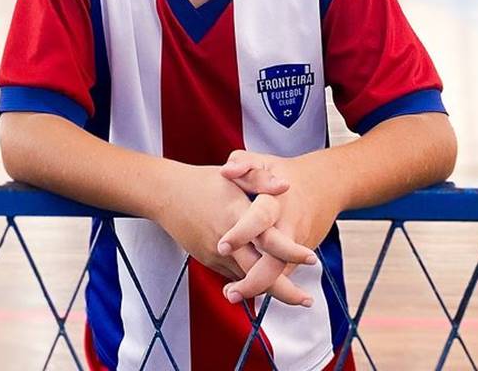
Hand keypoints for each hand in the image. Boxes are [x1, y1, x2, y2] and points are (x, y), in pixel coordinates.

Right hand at [151, 161, 314, 306]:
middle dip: (284, 290)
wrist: (165, 194)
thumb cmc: (203, 182)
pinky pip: (233, 274)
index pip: (268, 239)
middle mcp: (227, 240)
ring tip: (295, 295)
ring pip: (245, 279)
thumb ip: (261, 180)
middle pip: (258, 273)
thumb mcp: (233, 176)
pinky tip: (264, 283)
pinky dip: (249, 280)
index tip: (312, 259)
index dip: (291, 252)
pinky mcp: (208, 260)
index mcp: (238, 215)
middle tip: (307, 300)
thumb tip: (287, 186)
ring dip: (268, 288)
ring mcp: (215, 253)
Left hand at [216, 149, 344, 303]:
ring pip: (281, 272)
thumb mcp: (263, 161)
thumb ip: (243, 164)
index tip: (222, 246)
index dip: (243, 233)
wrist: (326, 185)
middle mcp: (288, 225)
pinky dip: (268, 284)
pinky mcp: (300, 254)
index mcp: (276, 200)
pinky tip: (245, 290)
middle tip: (230, 292)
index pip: (260, 219)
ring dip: (260, 288)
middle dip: (255, 279)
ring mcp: (297, 242)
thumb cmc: (285, 172)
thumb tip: (225, 172)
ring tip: (231, 295)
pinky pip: (283, 273)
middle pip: (276, 258)